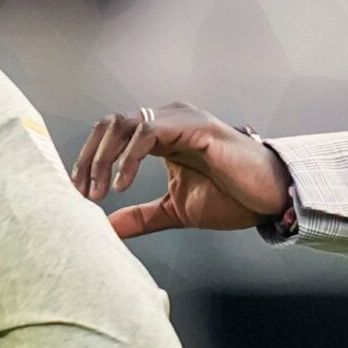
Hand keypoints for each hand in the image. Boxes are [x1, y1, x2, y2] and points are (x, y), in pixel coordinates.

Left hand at [69, 103, 293, 238]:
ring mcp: (181, 120)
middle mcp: (168, 121)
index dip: (89, 161)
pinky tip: (122, 184)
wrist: (269, 199)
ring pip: (125, 124)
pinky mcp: (194, 126)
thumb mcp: (174, 209)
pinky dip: (129, 157)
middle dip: (90, 158)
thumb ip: (140, 215)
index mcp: (161, 136)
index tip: (77, 192)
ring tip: (98, 191)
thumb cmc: (232, 197)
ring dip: (104, 158)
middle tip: (82, 193)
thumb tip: (106, 228)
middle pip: (111, 125)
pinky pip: (148, 132)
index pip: (111, 135)